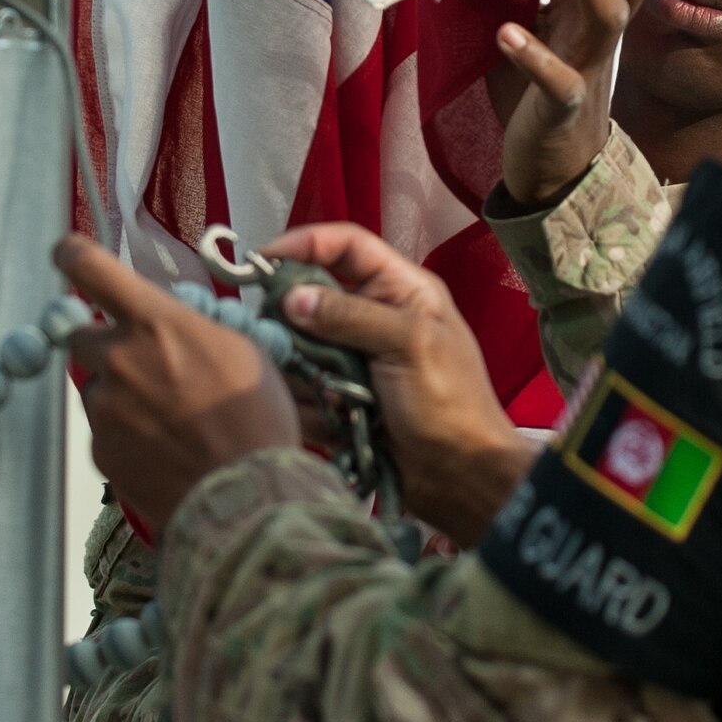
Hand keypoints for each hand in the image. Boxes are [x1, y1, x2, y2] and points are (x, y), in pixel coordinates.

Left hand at [57, 235, 300, 529]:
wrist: (245, 494)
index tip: (67, 252)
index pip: (91, 269)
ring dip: (123, 394)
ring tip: (173, 419)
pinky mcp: (100, 450)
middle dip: (109, 346)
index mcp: (154, 322)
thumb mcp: (239, 348)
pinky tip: (165, 447)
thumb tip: (169, 323)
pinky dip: (127, 434)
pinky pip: (105, 430)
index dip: (72, 254)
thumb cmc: (255, 418)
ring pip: (99, 387)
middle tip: (148, 366)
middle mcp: (118, 359)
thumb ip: (191, 326)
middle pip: (85, 336)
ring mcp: (104, 408)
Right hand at [263, 223, 540, 545]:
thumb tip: (291, 298)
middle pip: (313, 295)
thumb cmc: (449, 403)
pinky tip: (330, 419)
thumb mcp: (409, 345)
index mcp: (402, 290)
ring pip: (302, 343)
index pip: (346, 245)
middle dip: (293, 317)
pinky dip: (307, 401)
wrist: (461, 477)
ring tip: (324, 390)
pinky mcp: (341, 395)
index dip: (304, 244)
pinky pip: (305, 385)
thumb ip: (351, 315)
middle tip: (277, 338)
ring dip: (303, 367)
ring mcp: (356, 358)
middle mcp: (375, 316)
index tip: (260, 261)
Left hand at [485, 0, 650, 209]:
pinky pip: (561, 82)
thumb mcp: (552, 34)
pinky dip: (534, 56)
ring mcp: (585, 73)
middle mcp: (598, 41)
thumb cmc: (546, 92)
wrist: (553, 172)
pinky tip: (507, 33)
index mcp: (595, 20)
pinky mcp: (561, 110)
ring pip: (607, 19)